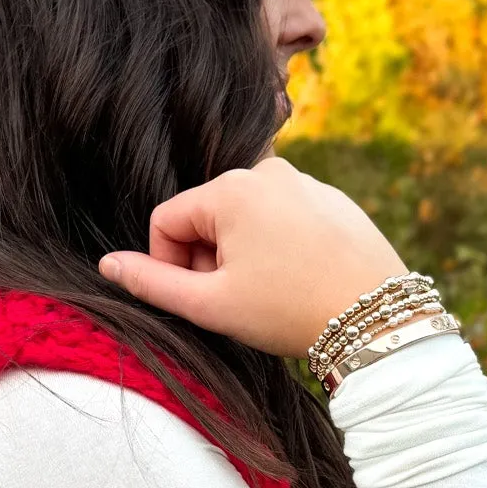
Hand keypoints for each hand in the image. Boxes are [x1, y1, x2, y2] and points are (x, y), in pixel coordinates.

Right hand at [97, 155, 405, 357]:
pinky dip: (278, 248)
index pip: (166, 221)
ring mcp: (303, 180)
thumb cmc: (290, 311)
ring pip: (245, 219)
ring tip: (270, 294)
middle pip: (206, 216)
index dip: (170, 266)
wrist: (378, 317)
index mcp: (230, 189)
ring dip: (241, 255)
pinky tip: (298, 281)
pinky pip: (282, 219)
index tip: (200, 300)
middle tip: (236, 302)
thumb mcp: (211, 304)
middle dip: (208, 260)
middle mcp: (266, 170)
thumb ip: (151, 283)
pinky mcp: (331, 198)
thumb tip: (108, 265)